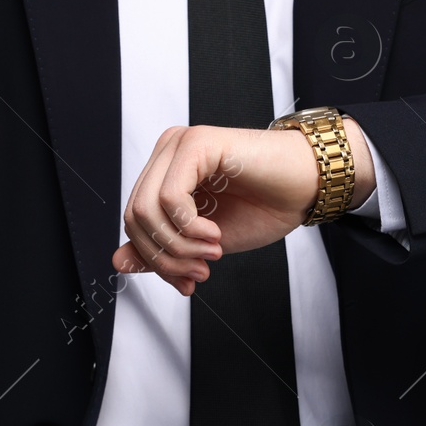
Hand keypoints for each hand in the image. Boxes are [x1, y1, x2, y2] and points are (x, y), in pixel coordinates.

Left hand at [112, 118, 374, 295]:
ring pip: (146, 210)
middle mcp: (167, 154)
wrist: (306, 188)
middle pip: (134, 217)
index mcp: (164, 174)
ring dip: (180, 245)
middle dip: (166, 257)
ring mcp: (180, 145)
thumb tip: (118, 261)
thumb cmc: (264, 206)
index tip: (187, 282)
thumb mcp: (202, 242)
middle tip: (200, 271)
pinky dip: (188, 227)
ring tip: (212, 253)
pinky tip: (214, 235)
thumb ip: (161, 249)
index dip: (155, 260)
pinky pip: (170, 197)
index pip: (134, 222)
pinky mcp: (197, 143)